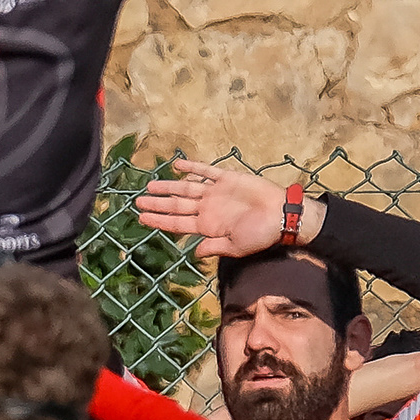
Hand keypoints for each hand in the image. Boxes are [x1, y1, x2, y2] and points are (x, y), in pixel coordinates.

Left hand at [134, 159, 295, 258]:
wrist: (282, 215)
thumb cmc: (261, 235)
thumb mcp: (235, 247)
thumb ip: (214, 247)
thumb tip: (195, 254)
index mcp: (207, 226)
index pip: (176, 223)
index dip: (158, 220)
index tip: (141, 218)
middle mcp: (207, 209)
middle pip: (176, 205)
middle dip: (157, 203)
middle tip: (137, 201)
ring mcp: (216, 193)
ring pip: (186, 188)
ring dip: (168, 187)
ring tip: (150, 186)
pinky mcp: (228, 179)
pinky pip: (206, 171)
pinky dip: (192, 168)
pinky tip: (177, 166)